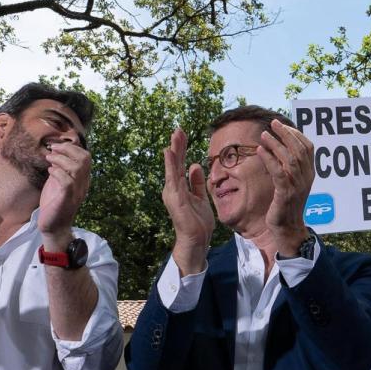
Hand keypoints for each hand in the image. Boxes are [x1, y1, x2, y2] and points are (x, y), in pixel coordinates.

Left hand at [38, 141, 90, 237]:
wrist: (53, 226)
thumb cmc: (54, 203)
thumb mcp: (58, 182)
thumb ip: (60, 169)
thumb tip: (55, 152)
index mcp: (82, 179)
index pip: (87, 157)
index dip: (73, 148)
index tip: (57, 147)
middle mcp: (83, 184)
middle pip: (85, 159)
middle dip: (68, 149)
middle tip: (53, 148)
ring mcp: (77, 191)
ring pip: (76, 168)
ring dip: (60, 159)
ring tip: (49, 159)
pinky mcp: (67, 198)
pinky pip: (66, 181)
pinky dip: (57, 172)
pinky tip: (49, 172)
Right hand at [162, 128, 214, 272]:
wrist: (197, 240)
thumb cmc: (198, 222)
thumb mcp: (201, 197)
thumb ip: (197, 182)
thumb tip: (194, 165)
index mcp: (179, 188)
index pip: (180, 164)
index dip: (181, 149)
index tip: (182, 134)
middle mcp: (173, 189)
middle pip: (175, 163)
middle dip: (177, 145)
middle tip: (178, 128)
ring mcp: (173, 193)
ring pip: (173, 168)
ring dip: (174, 151)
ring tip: (175, 136)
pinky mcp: (176, 199)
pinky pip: (174, 179)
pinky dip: (171, 165)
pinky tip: (169, 153)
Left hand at [257, 119, 313, 253]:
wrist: (288, 228)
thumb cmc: (287, 204)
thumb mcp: (293, 183)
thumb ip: (291, 167)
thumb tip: (282, 148)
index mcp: (309, 173)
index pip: (308, 147)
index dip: (296, 134)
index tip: (283, 126)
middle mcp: (306, 177)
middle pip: (298, 149)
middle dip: (286, 134)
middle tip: (273, 123)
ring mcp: (297, 185)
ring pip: (289, 159)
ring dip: (275, 144)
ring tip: (264, 135)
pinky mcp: (285, 193)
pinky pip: (278, 172)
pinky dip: (269, 159)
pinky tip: (260, 150)